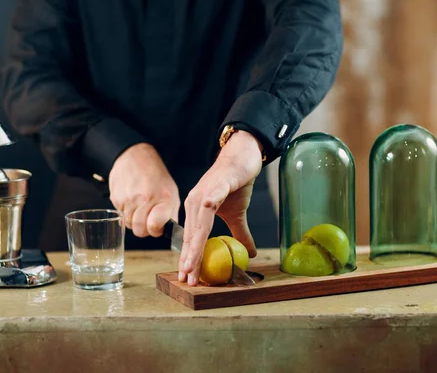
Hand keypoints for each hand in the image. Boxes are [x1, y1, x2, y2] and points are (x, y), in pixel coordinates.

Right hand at [109, 143, 179, 236]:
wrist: (135, 156)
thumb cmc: (156, 176)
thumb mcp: (172, 192)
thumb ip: (171, 214)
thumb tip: (170, 232)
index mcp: (163, 199)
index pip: (155, 227)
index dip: (156, 231)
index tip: (156, 226)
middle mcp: (146, 199)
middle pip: (140, 230)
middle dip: (144, 229)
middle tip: (147, 220)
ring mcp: (129, 199)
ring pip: (128, 225)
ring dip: (134, 220)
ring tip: (140, 208)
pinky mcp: (116, 198)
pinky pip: (121, 215)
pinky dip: (126, 212)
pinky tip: (131, 201)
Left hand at [178, 130, 262, 285]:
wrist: (242, 156)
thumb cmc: (236, 183)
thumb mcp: (237, 214)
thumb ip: (239, 233)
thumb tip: (250, 254)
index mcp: (197, 210)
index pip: (191, 239)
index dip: (190, 259)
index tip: (188, 278)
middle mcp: (195, 202)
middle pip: (191, 235)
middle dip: (189, 259)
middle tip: (187, 279)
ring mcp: (203, 193)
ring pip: (198, 225)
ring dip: (194, 246)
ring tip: (191, 266)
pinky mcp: (216, 185)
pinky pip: (210, 202)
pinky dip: (206, 213)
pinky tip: (203, 229)